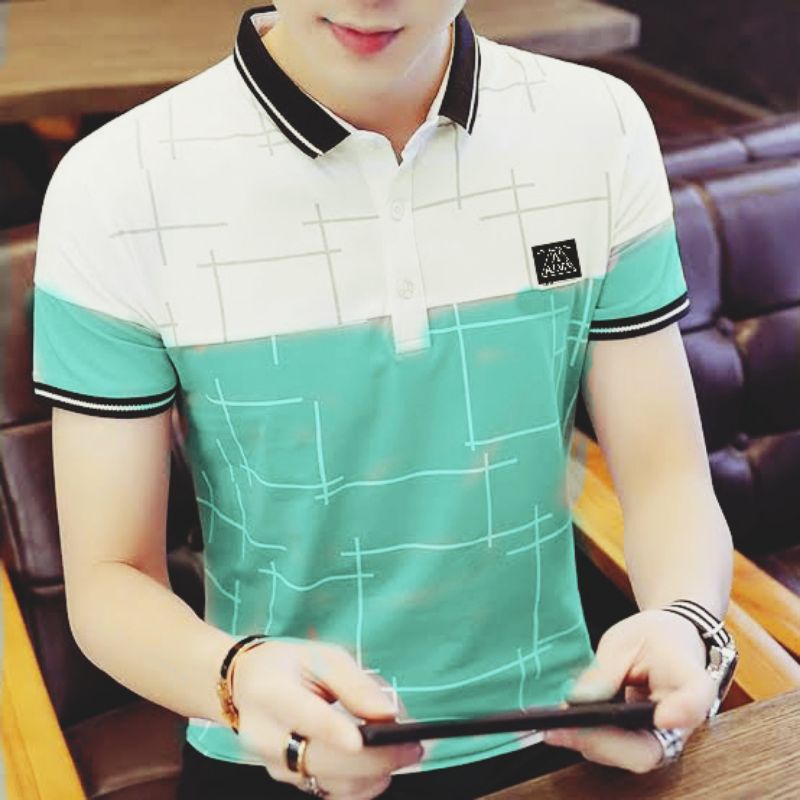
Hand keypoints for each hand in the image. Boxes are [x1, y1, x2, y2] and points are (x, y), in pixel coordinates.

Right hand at [232, 639, 422, 798]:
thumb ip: (355, 683)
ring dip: (376, 773)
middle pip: (324, 760)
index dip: (334, 731)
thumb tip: (389, 714)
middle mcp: (266, 737)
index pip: (305, 717)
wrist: (245, 685)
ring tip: (404, 750)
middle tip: (415, 745)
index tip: (365, 739)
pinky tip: (382, 765)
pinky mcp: (290, 782)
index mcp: (271, 694)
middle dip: (377, 757)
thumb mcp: (322, 656)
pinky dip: (363, 784)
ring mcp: (276, 767)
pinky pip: (331, 793)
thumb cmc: (290, 665)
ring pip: (332, 784)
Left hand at [541, 609, 717, 772]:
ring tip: (550, 727)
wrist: (669, 643)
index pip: (694, 702)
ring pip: (629, 756)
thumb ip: (605, 670)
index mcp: (690, 682)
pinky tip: (559, 728)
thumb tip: (576, 701)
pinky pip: (617, 750)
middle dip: (602, 742)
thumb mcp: (626, 640)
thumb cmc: (652, 638)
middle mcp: (682, 722)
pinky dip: (587, 740)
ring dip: (588, 744)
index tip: (662, 716)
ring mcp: (663, 739)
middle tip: (561, 728)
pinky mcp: (643, 743)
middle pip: (649, 748)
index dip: (682, 712)